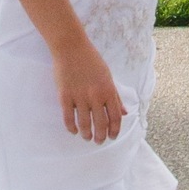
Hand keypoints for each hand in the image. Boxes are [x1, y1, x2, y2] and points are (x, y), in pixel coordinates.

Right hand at [52, 31, 125, 146]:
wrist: (71, 47)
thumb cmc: (91, 60)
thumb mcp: (108, 76)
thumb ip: (115, 96)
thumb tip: (124, 112)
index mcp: (108, 90)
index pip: (115, 117)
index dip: (114, 130)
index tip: (112, 137)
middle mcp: (95, 96)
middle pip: (100, 124)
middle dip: (100, 136)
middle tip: (98, 141)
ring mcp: (79, 97)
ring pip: (84, 123)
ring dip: (87, 134)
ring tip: (87, 138)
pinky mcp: (65, 96)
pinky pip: (68, 117)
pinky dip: (71, 127)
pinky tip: (73, 131)